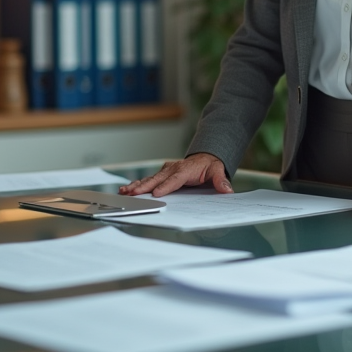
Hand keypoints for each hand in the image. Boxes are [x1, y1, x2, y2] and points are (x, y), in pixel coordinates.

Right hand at [118, 153, 232, 197]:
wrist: (204, 158)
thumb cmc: (209, 166)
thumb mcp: (217, 170)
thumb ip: (220, 180)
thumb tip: (226, 189)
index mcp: (186, 169)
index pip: (175, 179)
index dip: (166, 186)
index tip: (156, 193)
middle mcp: (173, 168)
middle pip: (158, 178)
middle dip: (144, 186)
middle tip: (133, 193)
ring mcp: (166, 171)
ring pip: (150, 179)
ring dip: (137, 185)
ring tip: (125, 191)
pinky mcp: (161, 174)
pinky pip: (148, 180)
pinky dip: (137, 184)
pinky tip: (126, 189)